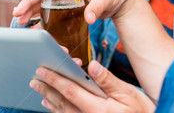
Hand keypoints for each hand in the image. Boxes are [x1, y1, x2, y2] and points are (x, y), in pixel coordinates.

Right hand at [13, 0, 137, 25]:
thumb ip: (96, 7)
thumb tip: (89, 18)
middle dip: (29, 2)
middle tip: (17, 13)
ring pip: (44, 1)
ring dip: (32, 10)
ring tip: (21, 20)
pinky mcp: (68, 4)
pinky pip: (51, 10)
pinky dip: (41, 16)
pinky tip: (33, 25)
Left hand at [30, 60, 155, 112]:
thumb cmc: (139, 110)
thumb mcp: (127, 92)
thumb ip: (107, 80)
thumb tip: (92, 66)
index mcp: (97, 109)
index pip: (71, 91)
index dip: (55, 79)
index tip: (43, 70)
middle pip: (62, 102)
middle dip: (47, 89)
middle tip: (34, 79)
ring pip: (62, 112)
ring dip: (49, 99)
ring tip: (39, 89)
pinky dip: (57, 110)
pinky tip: (51, 104)